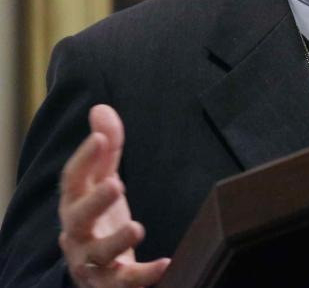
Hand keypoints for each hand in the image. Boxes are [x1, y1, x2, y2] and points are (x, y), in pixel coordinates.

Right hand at [58, 104, 169, 286]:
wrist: (97, 267)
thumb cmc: (101, 215)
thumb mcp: (103, 179)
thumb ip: (106, 147)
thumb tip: (101, 108)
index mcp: (75, 204)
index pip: (72, 180)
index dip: (84, 157)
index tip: (99, 137)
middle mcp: (77, 234)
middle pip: (78, 219)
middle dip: (95, 203)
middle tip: (116, 184)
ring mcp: (91, 261)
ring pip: (97, 255)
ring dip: (116, 241)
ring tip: (137, 227)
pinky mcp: (111, 283)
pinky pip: (125, 282)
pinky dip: (143, 276)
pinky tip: (165, 262)